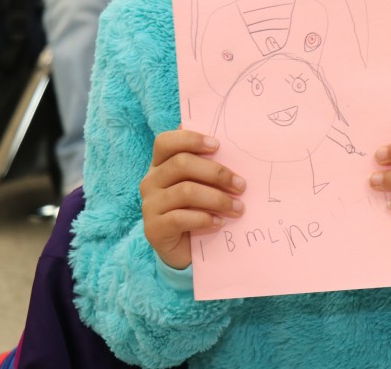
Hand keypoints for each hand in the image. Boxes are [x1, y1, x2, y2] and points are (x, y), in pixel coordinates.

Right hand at [140, 129, 246, 269]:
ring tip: (238, 208)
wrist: (186, 251)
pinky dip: (204, 219)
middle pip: (181, 164)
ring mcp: (150, 205)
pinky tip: (219, 223)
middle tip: (241, 186)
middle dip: (216, 173)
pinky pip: (180, 218)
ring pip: (185, 191)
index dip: (191, 139)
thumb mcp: (204, 185)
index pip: (166, 141)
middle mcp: (151, 181)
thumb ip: (210, 166)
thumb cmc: (199, 209)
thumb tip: (234, 148)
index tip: (218, 145)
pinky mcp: (153, 229)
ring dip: (218, 199)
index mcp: (161, 164)